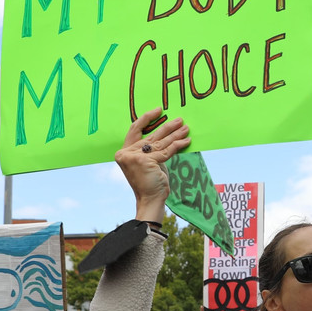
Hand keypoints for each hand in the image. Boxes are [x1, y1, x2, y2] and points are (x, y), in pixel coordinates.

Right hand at [114, 107, 190, 223]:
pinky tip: (187, 140)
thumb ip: (152, 149)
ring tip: (186, 127)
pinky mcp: (146, 161)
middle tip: (179, 120)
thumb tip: (167, 134)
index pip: (135, 129)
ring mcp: (135, 157)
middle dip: (167, 127)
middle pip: (151, 135)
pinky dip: (178, 145)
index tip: (159, 111)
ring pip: (160, 142)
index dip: (147, 119)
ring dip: (175, 134)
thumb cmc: (151, 182)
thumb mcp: (149, 161)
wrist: (150, 199)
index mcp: (124, 152)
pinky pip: (166, 151)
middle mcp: (126, 153)